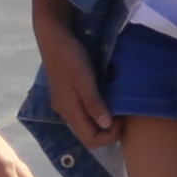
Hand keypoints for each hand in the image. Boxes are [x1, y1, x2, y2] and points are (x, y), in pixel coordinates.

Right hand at [28, 0, 120, 152]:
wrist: (53, 36)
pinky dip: (98, 109)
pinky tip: (106, 96)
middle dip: (108, 129)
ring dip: (104, 119)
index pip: (91, 140)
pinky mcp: (68, 93)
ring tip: (117, 104)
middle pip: (89, 134)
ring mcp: (66, 103)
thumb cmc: (69, 56)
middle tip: (123, 112)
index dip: (110, 136)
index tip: (122, 119)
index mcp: (69, 111)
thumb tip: (106, 125)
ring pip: (87, 122)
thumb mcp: (84, 79)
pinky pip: (85, 111)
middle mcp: (66, 111)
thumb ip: (94, 103)